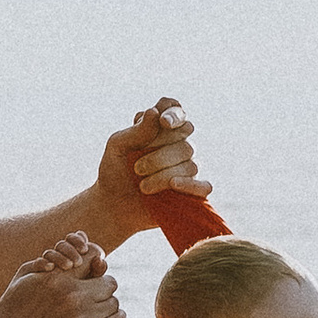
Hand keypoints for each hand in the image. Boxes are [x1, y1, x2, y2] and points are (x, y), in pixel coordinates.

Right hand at [0, 232, 123, 317]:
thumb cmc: (12, 309)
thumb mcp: (23, 277)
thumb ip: (44, 262)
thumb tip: (68, 260)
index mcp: (59, 277)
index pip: (95, 261)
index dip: (96, 269)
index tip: (93, 279)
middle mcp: (71, 294)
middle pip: (110, 283)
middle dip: (103, 290)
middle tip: (96, 300)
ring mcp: (80, 317)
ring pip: (114, 303)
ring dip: (108, 308)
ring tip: (97, 314)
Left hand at [96, 96, 207, 218]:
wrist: (113, 207)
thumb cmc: (115, 172)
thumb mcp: (117, 148)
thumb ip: (136, 131)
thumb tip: (155, 112)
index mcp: (160, 128)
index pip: (175, 110)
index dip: (174, 113)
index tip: (163, 122)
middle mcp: (177, 144)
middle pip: (185, 134)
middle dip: (159, 151)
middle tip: (135, 167)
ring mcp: (187, 168)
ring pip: (190, 162)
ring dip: (162, 174)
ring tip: (142, 186)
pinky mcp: (192, 192)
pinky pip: (204, 186)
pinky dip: (190, 185)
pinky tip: (173, 185)